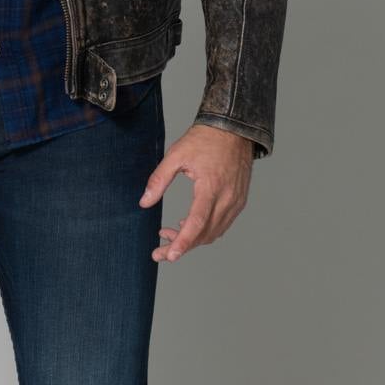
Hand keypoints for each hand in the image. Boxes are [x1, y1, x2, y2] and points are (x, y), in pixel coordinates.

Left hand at [138, 123, 254, 262]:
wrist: (234, 128)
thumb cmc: (205, 139)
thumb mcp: (176, 155)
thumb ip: (159, 180)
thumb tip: (144, 202)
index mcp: (211, 186)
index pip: (197, 223)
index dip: (182, 242)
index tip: (170, 256)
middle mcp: (227, 197)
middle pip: (205, 233)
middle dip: (182, 247)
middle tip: (160, 251)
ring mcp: (236, 201)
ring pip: (214, 232)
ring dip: (193, 239)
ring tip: (169, 233)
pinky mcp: (240, 200)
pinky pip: (223, 224)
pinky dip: (206, 231)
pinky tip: (189, 224)